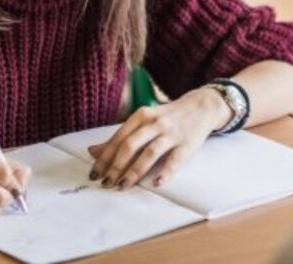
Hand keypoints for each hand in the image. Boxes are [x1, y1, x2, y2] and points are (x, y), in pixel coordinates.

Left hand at [87, 88, 230, 189]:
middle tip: (105, 182)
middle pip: (130, 145)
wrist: (199, 107)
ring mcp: (170, 133)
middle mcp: (154, 123)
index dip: (105, 157)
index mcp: (141, 116)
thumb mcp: (143, 121)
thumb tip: (93, 151)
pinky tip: (157, 182)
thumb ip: (121, 136)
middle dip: (116, 166)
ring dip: (134, 171)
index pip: (118, 138)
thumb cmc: (166, 117)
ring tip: (123, 186)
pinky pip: (174, 159)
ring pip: (149, 152)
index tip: (94, 173)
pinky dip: (165, 171)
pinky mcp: (186, 144)